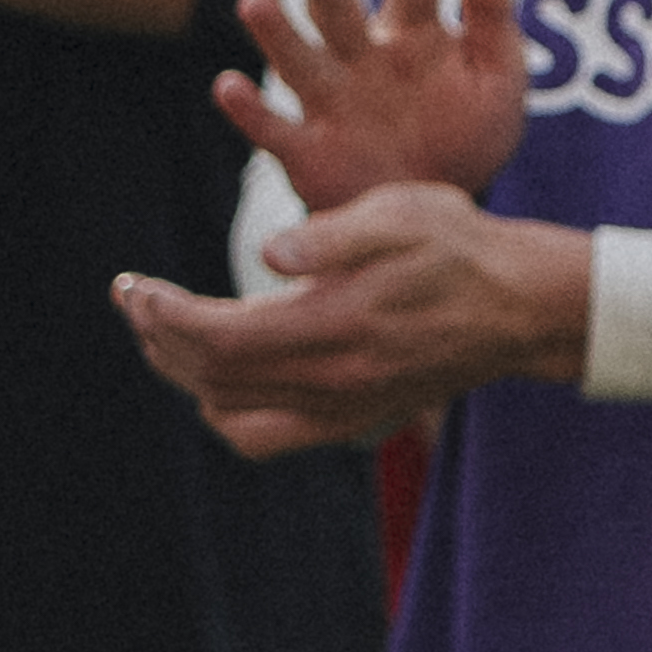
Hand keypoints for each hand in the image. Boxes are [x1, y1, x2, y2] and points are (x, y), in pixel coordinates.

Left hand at [115, 186, 587, 459]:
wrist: (522, 307)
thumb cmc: (461, 247)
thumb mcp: (403, 215)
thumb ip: (332, 235)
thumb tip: (269, 251)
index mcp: (338, 328)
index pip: (223, 339)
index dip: (167, 317)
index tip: (134, 286)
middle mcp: (334, 384)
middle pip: (215, 378)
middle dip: (158, 336)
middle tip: (129, 295)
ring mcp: (343, 411)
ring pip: (232, 412)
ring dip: (183, 371)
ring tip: (156, 327)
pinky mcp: (352, 420)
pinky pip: (266, 435)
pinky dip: (224, 410)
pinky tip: (211, 374)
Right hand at [225, 0, 524, 210]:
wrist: (436, 205)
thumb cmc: (468, 132)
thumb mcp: (497, 74)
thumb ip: (491, 10)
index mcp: (414, 32)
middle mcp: (363, 56)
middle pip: (338, 10)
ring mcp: (331, 101)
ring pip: (298, 60)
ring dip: (276, 32)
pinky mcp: (306, 151)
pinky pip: (273, 129)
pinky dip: (249, 110)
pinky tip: (228, 86)